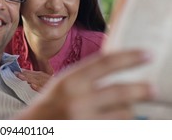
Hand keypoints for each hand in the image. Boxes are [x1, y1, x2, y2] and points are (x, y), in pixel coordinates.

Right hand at [15, 50, 154, 119]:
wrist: (33, 130)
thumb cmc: (49, 104)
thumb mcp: (63, 84)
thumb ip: (86, 75)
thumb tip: (118, 65)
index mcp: (69, 80)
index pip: (104, 63)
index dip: (129, 57)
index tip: (147, 54)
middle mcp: (77, 100)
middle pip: (120, 91)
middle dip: (141, 89)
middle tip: (153, 87)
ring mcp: (84, 121)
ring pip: (122, 113)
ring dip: (128, 109)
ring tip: (126, 107)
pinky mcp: (90, 135)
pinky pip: (117, 128)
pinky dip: (120, 122)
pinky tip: (116, 119)